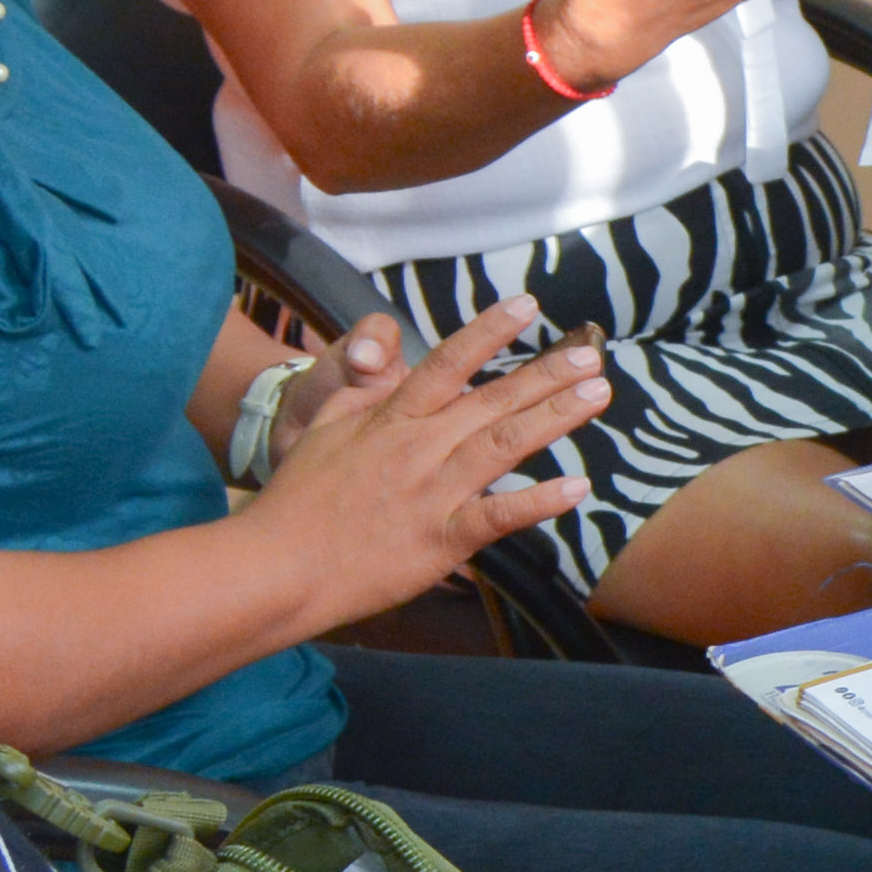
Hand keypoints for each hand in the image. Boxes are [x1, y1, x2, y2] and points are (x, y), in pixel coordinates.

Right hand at [248, 294, 606, 618]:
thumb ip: (358, 399)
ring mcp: (431, 493)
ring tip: (597, 394)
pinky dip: (537, 501)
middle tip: (592, 353)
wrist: (274, 566)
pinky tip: (575, 487)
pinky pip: (496, 516)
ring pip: (503, 444)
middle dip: (546, 373)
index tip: (528, 305)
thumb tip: (381, 371)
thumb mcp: (321, 433)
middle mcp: (417, 448)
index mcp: (390, 419)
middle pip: (491, 399)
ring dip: (555, 417)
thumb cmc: (295, 502)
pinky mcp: (438, 540)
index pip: (447, 363)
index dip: (489, 331)